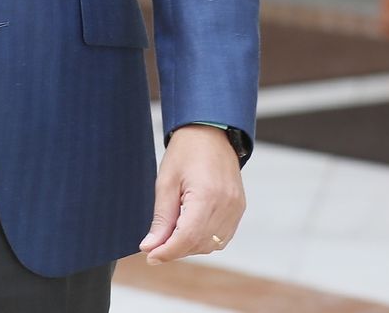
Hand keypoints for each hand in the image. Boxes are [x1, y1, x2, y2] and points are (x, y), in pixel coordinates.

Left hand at [139, 125, 245, 263]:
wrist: (211, 132)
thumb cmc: (186, 151)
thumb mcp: (166, 182)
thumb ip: (161, 219)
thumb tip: (150, 247)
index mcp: (207, 195)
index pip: (187, 238)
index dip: (167, 252)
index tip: (150, 256)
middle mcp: (226, 204)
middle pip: (199, 244)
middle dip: (176, 249)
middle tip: (156, 244)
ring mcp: (236, 207)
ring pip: (211, 244)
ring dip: (190, 246)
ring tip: (173, 232)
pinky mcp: (239, 207)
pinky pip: (222, 236)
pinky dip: (205, 239)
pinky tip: (191, 228)